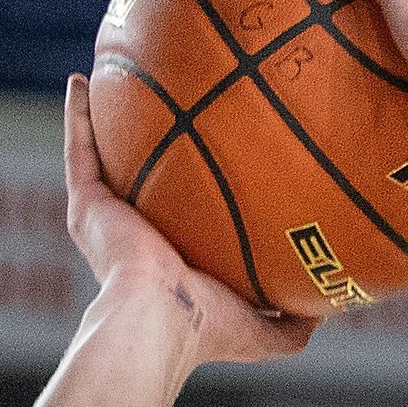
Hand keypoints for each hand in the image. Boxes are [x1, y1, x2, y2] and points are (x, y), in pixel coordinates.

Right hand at [62, 76, 314, 367]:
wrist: (159, 321)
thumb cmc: (211, 328)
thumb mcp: (266, 330)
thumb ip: (295, 320)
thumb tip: (331, 304)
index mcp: (175, 262)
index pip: (186, 219)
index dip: (197, 191)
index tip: (218, 155)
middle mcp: (138, 237)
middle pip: (143, 179)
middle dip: (149, 146)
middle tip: (167, 102)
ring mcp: (109, 219)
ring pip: (104, 157)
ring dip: (104, 119)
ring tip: (113, 75)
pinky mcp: (86, 207)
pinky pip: (79, 151)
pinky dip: (76, 116)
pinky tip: (80, 80)